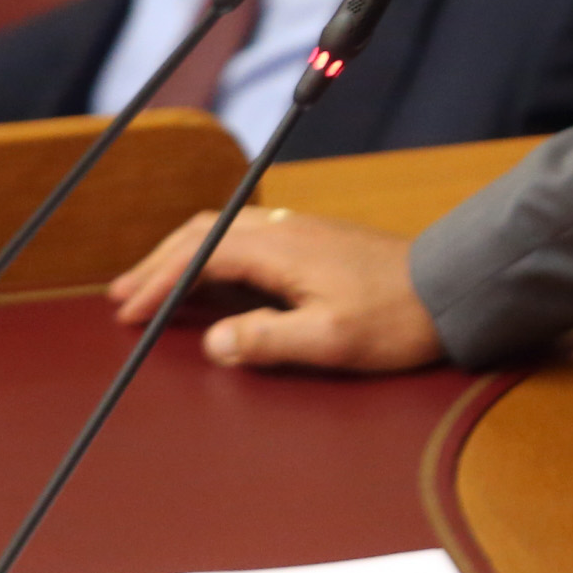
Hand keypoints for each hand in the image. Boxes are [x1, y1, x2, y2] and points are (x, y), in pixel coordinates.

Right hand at [108, 205, 442, 372]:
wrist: (451, 289)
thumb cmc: (397, 318)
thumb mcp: (332, 340)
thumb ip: (268, 340)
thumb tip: (214, 343)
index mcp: (278, 249)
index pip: (199, 256)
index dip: (159, 283)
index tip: (129, 313)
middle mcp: (282, 229)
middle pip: (202, 234)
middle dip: (156, 264)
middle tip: (121, 298)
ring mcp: (298, 231)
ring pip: (221, 232)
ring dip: (181, 257)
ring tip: (150, 287)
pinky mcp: (312, 241)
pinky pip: (244, 238)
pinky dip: (211, 257)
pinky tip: (208, 281)